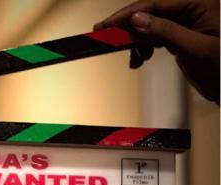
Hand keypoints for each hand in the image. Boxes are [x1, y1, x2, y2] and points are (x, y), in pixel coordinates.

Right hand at [94, 0, 219, 102]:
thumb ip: (166, 31)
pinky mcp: (177, 37)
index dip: (128, 14)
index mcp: (199, 3)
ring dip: (134, 41)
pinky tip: (139, 60)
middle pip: (149, 12)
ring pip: (147, 25)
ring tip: (132, 58)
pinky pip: (153, 37)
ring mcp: (183, 23)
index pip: (156, 3)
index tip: (106, 25)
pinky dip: (142, 48)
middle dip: (128, 28)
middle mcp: (190, 9)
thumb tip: (137, 19)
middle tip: (105, 38)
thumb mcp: (195, 48)